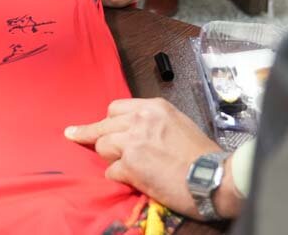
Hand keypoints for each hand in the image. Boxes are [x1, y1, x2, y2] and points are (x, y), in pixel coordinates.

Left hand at [64, 98, 240, 219]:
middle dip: (92, 135)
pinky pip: (111, 171)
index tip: (97, 125)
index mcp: (152, 107)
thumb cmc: (202, 155)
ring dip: (110, 158)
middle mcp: (140, 119)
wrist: (214, 177)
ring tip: (128, 167)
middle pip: (103, 126)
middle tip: (73, 135)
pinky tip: (135, 180)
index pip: (115, 108)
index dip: (107, 121)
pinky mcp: (130, 165)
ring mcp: (133, 141)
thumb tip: (134, 131)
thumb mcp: (177, 124)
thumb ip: (152, 123)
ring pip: (102, 147)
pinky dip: (119, 177)